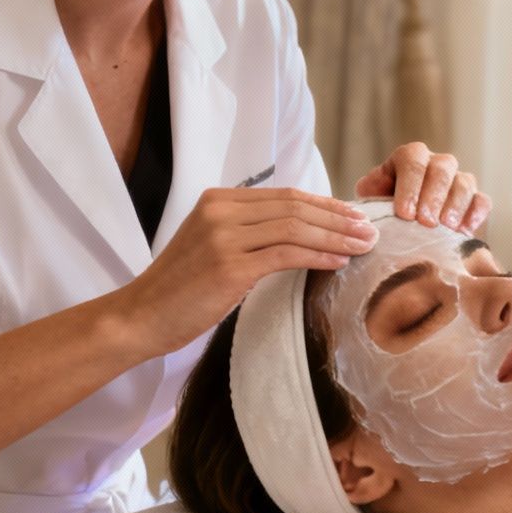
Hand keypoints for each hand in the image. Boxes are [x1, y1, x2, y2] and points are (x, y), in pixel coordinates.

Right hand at [111, 188, 374, 357]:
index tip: (353, 216)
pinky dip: (318, 255)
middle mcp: (220, 211)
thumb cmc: (180, 289)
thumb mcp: (212, 247)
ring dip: (336, 236)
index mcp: (218, 200)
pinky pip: (285, 254)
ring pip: (295, 227)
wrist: (141, 316)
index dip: (324, 204)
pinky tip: (339, 261)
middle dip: (338, 218)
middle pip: (294, 207)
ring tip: (364, 245)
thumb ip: (248, 233)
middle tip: (371, 229)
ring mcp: (223, 237)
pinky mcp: (228, 266)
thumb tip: (301, 234)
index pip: (284, 196)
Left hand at [353, 142, 490, 231]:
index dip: (409, 185)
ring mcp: (457, 180)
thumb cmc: (383, 213)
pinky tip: (465, 231)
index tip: (404, 213)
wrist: (401, 228)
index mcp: (408, 157)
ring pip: (464, 182)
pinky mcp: (473, 200)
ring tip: (446, 228)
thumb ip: (368, 198)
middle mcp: (436, 163)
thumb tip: (362, 210)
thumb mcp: (369, 201)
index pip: (412, 160)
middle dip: (433, 196)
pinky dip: (476, 214)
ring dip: (455, 205)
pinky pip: (482, 201)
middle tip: (426, 222)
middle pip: (441, 169)